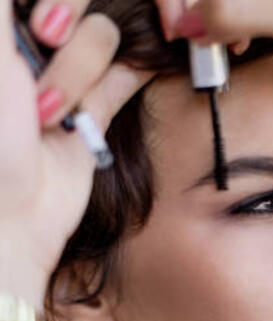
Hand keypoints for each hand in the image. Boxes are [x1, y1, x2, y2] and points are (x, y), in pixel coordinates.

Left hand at [0, 0, 150, 298]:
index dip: (59, 3)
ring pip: (103, 36)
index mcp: (2, 30)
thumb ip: (6, 8)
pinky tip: (120, 80)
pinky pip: (128, 73)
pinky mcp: (96, 107)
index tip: (40, 26)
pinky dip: (130, 73)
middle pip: (81, 6)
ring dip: (80, 75)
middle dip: (67, 46)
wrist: (9, 217)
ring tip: (50, 114)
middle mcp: (29, 42)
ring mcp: (65, 72)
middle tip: (42, 54)